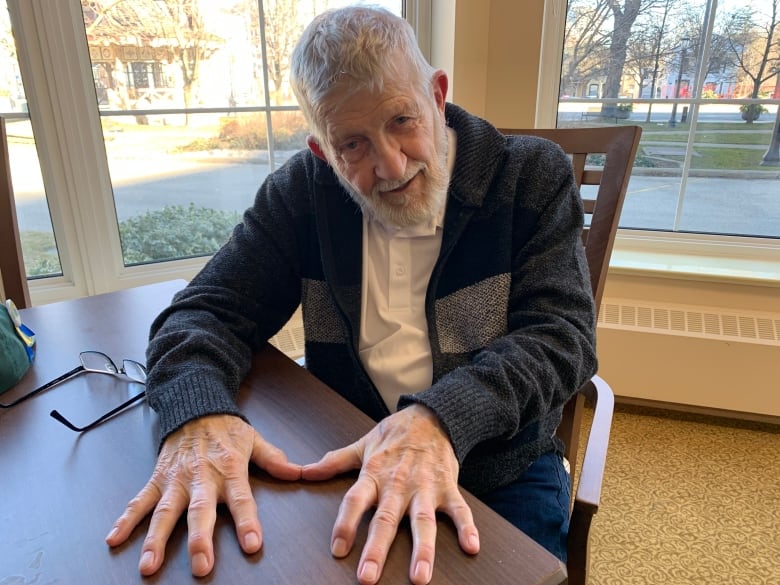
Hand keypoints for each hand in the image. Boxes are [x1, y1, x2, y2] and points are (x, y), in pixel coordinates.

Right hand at [105, 414, 301, 576]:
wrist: (195, 405)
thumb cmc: (226, 428)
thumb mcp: (254, 440)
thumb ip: (274, 459)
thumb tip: (298, 473)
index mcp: (230, 469)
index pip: (242, 499)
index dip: (247, 522)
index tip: (252, 544)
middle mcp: (201, 477)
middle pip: (200, 511)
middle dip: (199, 539)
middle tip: (200, 566)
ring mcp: (175, 479)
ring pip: (165, 511)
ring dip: (156, 539)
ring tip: (149, 565)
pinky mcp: (157, 478)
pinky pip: (139, 500)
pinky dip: (126, 519)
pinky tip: (114, 538)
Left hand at [302, 404, 479, 584]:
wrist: (432, 416)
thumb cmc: (395, 434)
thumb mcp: (363, 444)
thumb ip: (335, 462)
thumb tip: (304, 472)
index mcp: (375, 474)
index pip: (355, 501)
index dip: (345, 524)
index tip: (338, 549)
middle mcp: (398, 484)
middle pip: (386, 519)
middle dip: (377, 549)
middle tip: (368, 577)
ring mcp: (425, 487)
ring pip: (423, 522)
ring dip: (422, 549)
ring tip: (420, 577)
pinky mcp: (448, 488)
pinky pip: (460, 510)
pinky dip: (467, 528)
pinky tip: (471, 547)